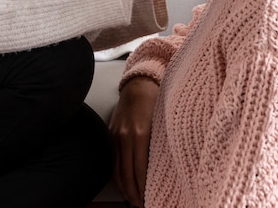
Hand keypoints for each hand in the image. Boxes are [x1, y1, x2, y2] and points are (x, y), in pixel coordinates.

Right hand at [109, 77, 158, 207]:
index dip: (145, 189)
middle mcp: (125, 136)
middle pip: (127, 174)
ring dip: (124, 188)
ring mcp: (115, 135)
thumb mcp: (164, 121)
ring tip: (133, 200)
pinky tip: (123, 184)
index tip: (151, 200)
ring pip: (117, 170)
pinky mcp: (110, 133)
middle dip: (134, 194)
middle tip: (143, 205)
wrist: (139, 82)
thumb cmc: (156, 100)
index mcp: (141, 134)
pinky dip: (116, 175)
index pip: (141, 171)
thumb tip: (167, 169)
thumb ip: (162, 144)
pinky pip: (112, 160)